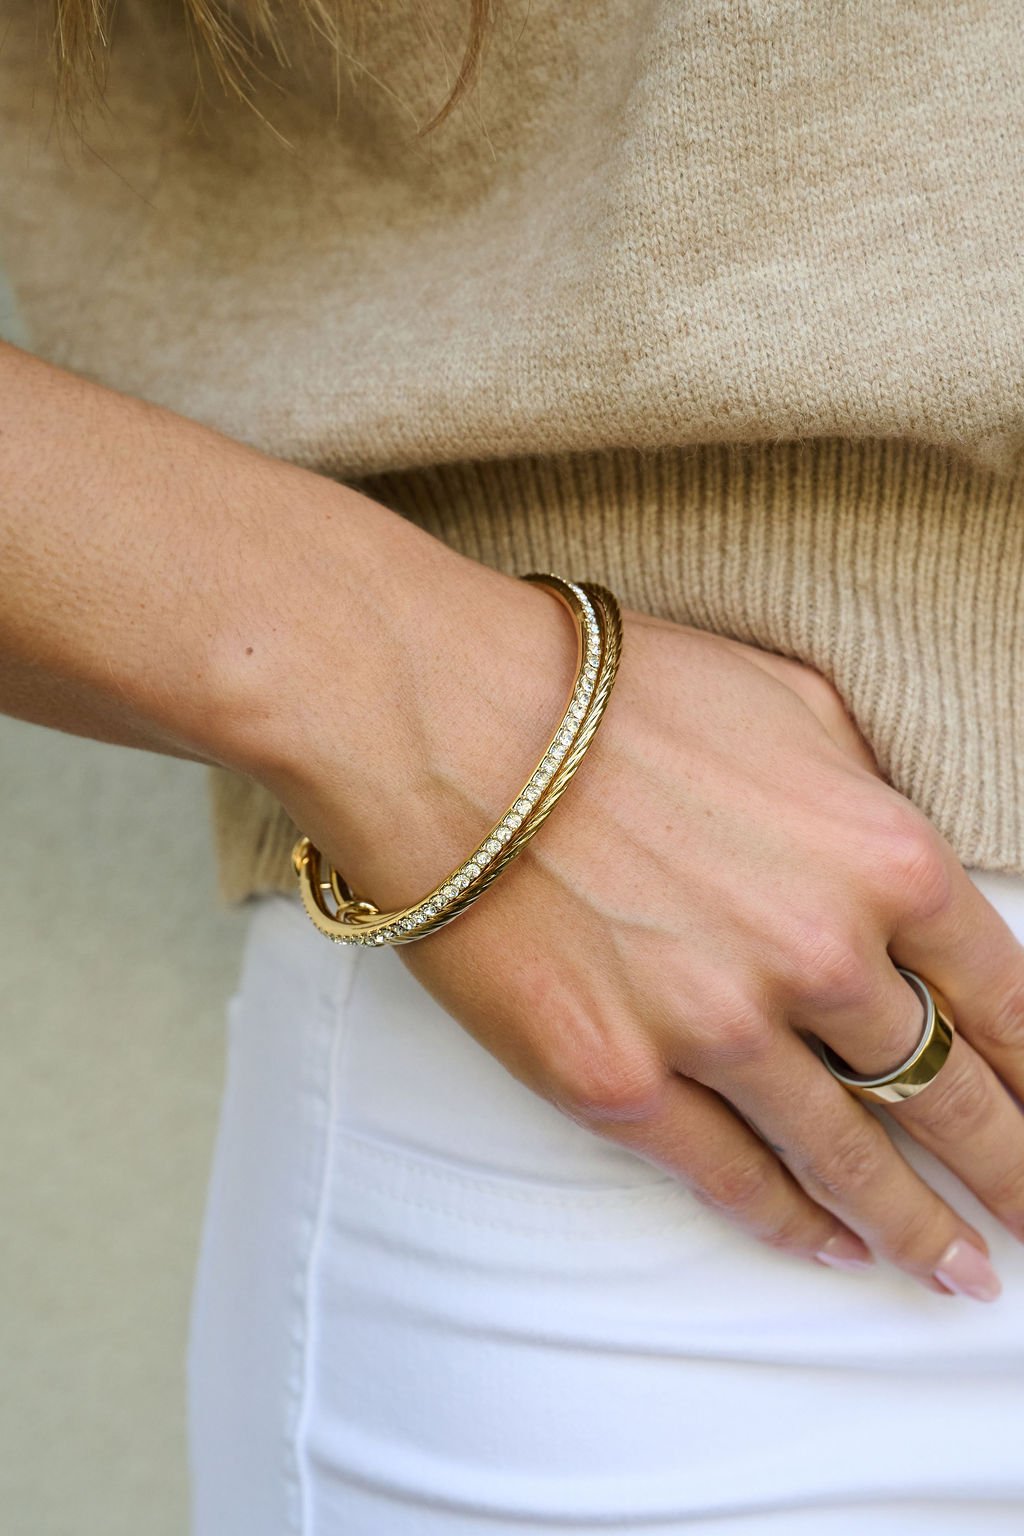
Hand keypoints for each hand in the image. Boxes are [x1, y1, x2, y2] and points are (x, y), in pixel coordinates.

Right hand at [269, 575, 1023, 1299]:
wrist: (443, 720)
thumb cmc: (608, 693)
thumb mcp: (787, 701)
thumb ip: (867, 789)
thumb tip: (894, 850)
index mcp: (881, 854)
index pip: (1004, 991)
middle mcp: (820, 955)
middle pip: (949, 1092)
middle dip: (1009, 1168)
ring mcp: (720, 1029)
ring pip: (850, 1158)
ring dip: (915, 1225)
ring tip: (960, 1270)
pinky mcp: (621, 1081)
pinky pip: (732, 1178)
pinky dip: (792, 1223)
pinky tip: (833, 1246)